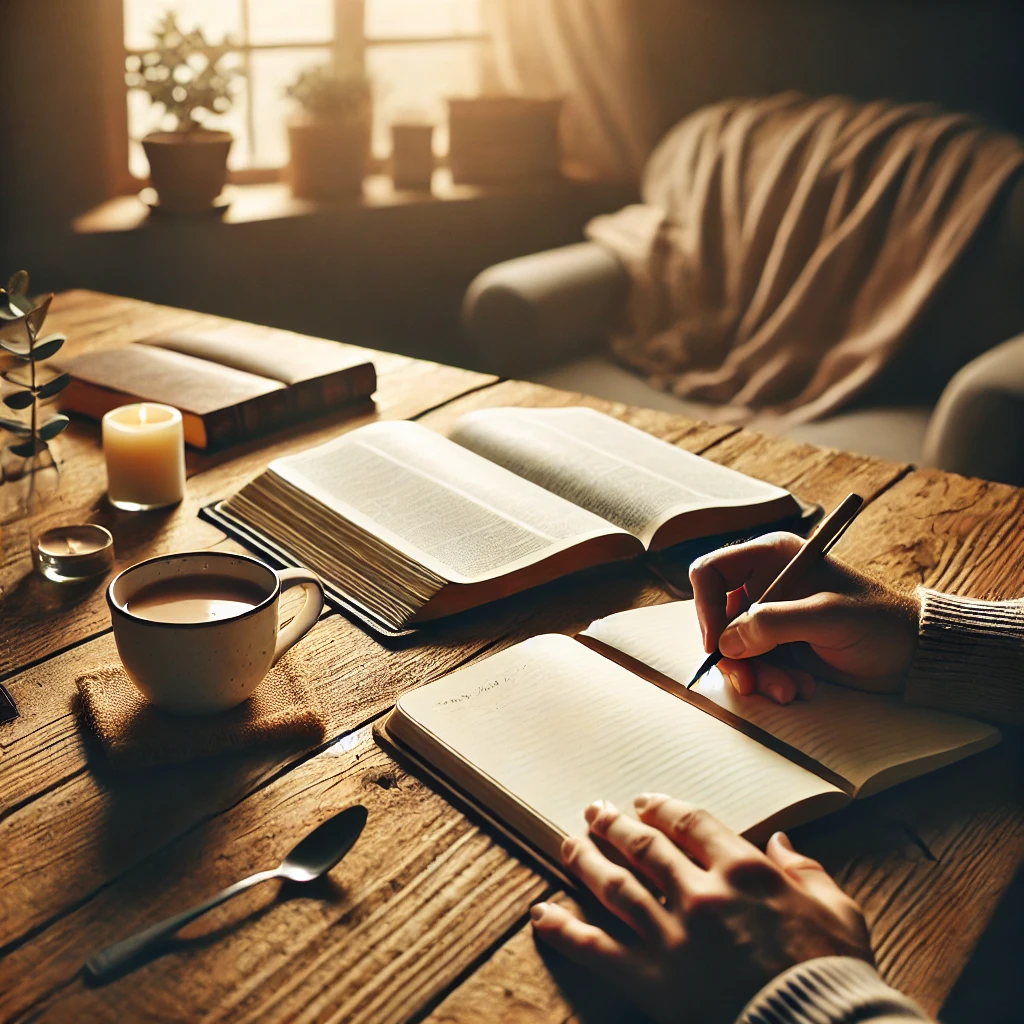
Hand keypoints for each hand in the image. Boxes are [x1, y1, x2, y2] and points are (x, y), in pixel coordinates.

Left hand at [531, 795, 871, 1023]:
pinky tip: (542, 914)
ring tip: (568, 843)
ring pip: (615, 886)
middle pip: (645, 846)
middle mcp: (702, 895)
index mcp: (746, 872)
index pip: (691, 823)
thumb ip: (807, 872)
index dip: (663, 807)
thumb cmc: (836, 976)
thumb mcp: (840, 912)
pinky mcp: (653, 981)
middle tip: (594, 810)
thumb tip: (782, 842)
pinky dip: (565, 930)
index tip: (645, 802)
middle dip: (615, 824)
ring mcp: (673, 937)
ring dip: (586, 860)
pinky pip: (598, 948)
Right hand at [689, 532, 920, 701]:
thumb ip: (775, 623)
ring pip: (734, 648)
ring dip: (756, 674)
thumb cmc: (879, 623)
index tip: (717, 644)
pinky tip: (800, 688)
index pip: (711, 573)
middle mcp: (764, 583)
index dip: (705, 607)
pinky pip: (753, 665)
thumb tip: (726, 642)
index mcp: (771, 557)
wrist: (913, 656)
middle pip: (717, 617)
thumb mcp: (828, 617)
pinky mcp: (780, 646)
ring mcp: (771, 617)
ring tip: (789, 691)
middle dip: (735, 655)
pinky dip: (769, 681)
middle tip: (751, 682)